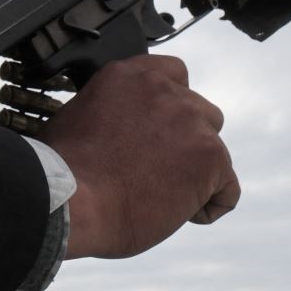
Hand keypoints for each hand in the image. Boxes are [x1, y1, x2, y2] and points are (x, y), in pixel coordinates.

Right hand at [39, 55, 239, 258]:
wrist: (69, 200)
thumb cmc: (63, 173)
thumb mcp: (80, 119)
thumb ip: (113, 114)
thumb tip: (123, 134)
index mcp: (127, 76)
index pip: (173, 73)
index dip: (172, 106)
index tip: (160, 132)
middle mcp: (163, 90)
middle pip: (201, 112)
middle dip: (187, 141)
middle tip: (160, 172)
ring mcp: (190, 121)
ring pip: (215, 149)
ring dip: (197, 171)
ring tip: (166, 198)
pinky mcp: (209, 156)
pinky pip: (227, 187)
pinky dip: (211, 204)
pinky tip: (186, 217)